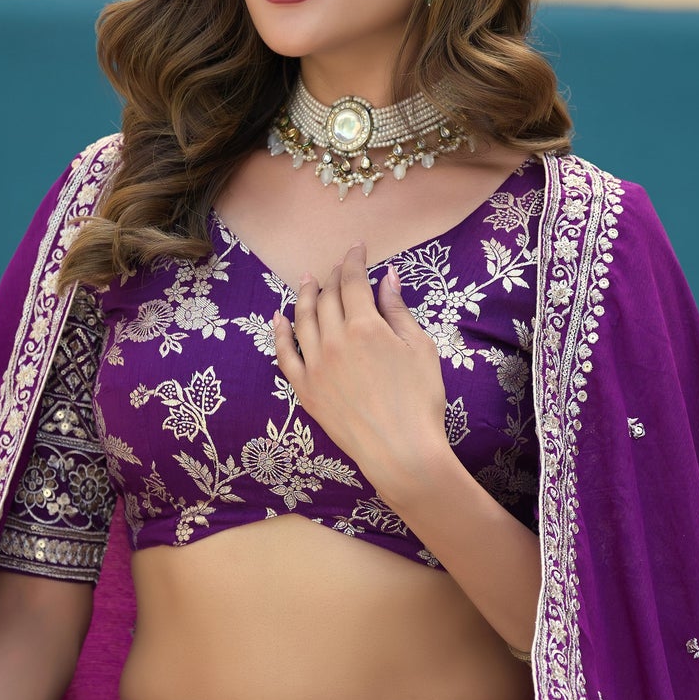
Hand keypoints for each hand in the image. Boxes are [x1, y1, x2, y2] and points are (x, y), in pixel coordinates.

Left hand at [271, 243, 449, 498]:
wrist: (401, 450)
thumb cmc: (420, 400)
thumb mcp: (420, 348)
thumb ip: (399, 310)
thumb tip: (387, 278)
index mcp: (365, 327)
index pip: (353, 281)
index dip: (354, 260)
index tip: (357, 249)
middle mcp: (334, 341)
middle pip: (326, 297)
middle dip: (333, 277)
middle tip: (339, 269)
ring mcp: (315, 366)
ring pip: (302, 319)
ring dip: (304, 295)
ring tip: (307, 281)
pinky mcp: (305, 390)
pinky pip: (284, 355)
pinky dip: (279, 333)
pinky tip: (278, 318)